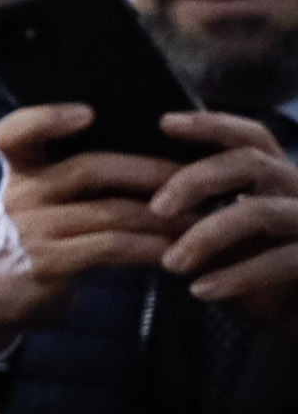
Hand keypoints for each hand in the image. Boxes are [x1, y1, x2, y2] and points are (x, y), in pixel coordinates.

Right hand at [0, 105, 191, 349]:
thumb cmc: (36, 236)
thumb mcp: (38, 198)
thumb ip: (72, 173)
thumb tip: (152, 150)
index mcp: (19, 170)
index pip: (14, 133)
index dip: (46, 119)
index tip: (87, 113)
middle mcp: (19, 194)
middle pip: (88, 169)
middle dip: (149, 171)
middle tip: (196, 175)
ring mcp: (30, 229)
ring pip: (110, 211)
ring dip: (163, 216)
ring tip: (202, 218)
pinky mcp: (48, 262)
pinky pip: (112, 247)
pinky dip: (150, 246)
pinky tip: (176, 249)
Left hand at [154, 111, 297, 337]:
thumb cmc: (257, 264)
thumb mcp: (224, 233)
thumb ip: (194, 213)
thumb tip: (133, 197)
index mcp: (275, 175)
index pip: (248, 136)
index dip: (211, 124)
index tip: (164, 122)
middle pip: (251, 162)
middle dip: (198, 179)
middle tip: (158, 208)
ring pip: (260, 212)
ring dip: (208, 236)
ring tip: (171, 263)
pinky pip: (280, 261)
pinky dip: (236, 277)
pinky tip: (200, 290)